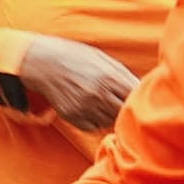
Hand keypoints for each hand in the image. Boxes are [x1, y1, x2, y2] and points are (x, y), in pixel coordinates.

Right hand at [16, 35, 138, 132]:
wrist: (41, 62)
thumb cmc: (74, 57)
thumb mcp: (101, 59)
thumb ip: (122, 74)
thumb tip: (142, 88)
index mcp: (109, 77)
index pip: (136, 97)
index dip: (139, 98)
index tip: (138, 97)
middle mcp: (98, 94)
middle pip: (125, 112)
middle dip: (126, 109)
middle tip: (118, 101)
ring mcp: (85, 107)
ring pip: (110, 121)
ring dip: (110, 115)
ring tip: (100, 101)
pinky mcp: (72, 116)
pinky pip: (93, 126)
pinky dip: (95, 120)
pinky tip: (87, 107)